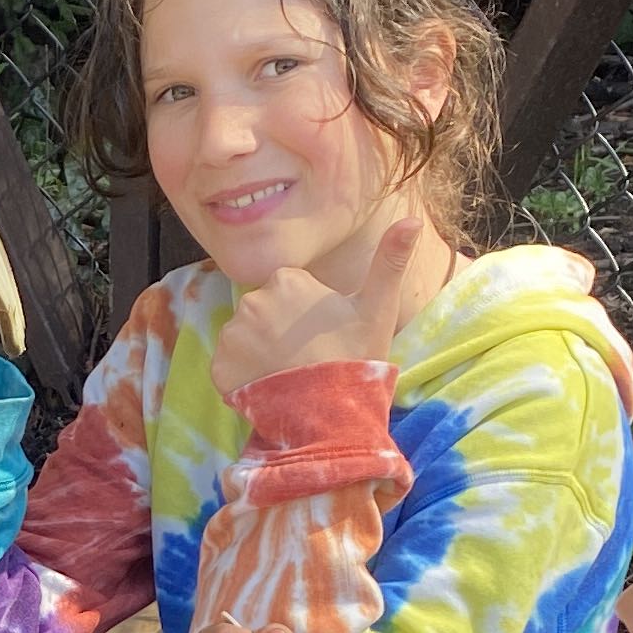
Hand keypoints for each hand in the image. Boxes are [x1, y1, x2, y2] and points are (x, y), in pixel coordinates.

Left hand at [208, 218, 419, 405]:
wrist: (332, 414)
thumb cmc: (357, 358)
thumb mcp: (378, 307)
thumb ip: (390, 260)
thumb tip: (412, 218)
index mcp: (286, 279)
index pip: (287, 293)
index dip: (305, 317)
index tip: (323, 337)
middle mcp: (252, 300)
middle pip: (262, 315)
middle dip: (278, 333)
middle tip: (306, 359)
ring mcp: (233, 335)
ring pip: (243, 340)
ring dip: (259, 356)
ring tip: (288, 376)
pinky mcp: (219, 368)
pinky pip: (227, 369)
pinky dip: (242, 380)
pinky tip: (269, 390)